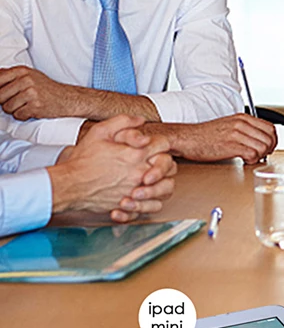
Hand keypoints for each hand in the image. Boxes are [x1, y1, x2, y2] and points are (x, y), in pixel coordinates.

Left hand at [0, 65, 84, 119]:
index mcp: (21, 71)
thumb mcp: (28, 75)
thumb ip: (9, 76)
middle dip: (5, 102)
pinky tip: (32, 110)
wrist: (67, 98)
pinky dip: (23, 116)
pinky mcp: (35, 105)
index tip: (3, 95)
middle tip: (18, 101)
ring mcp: (31, 92)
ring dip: (15, 110)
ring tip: (26, 105)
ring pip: (7, 108)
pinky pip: (18, 115)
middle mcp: (26, 79)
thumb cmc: (46, 89)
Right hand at [48, 114, 177, 220]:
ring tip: (151, 180)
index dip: (160, 143)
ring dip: (163, 183)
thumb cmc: (82, 161)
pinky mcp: (129, 205)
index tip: (153, 146)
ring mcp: (136, 190)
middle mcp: (140, 173)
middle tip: (155, 162)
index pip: (164, 145)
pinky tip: (141, 196)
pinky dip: (150, 203)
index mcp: (136, 154)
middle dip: (165, 163)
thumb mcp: (100, 132)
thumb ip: (123, 121)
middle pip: (171, 167)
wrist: (68, 185)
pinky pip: (151, 207)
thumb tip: (140, 120)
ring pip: (166, 190)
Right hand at [167, 115, 276, 163]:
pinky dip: (252, 160)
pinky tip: (245, 161)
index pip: (270, 128)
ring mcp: (236, 134)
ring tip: (251, 158)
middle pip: (270, 138)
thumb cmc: (205, 135)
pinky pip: (252, 154)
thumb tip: (259, 139)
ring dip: (260, 156)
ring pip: (263, 146)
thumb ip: (245, 129)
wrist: (187, 138)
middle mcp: (241, 124)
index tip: (269, 147)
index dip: (273, 140)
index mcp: (243, 118)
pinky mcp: (230, 146)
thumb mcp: (229, 125)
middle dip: (269, 149)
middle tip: (261, 155)